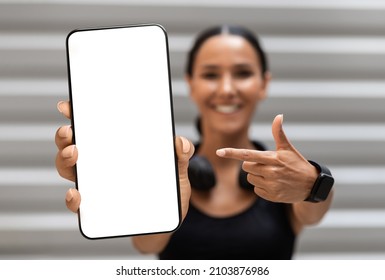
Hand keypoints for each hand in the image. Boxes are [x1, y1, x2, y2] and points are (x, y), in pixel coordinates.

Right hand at [55, 101, 194, 217]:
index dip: (78, 114)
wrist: (165, 224)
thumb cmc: (167, 193)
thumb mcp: (178, 172)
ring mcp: (96, 186)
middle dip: (65, 135)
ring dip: (63, 159)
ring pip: (68, 169)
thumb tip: (180, 142)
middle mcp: (101, 165)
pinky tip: (77, 193)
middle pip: (72, 145)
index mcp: (117, 150)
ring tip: (74, 153)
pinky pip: (78, 204)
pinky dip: (72, 199)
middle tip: (71, 130)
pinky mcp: (96, 209)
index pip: (94, 128)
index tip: (69, 105)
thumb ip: (181, 156)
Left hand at [216, 114, 317, 202]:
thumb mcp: (288, 149)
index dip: (232, 153)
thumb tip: (279, 116)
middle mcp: (271, 172)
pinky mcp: (272, 196)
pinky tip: (274, 185)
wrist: (311, 186)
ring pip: (250, 178)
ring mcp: (271, 185)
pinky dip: (262, 187)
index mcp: (273, 158)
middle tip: (266, 165)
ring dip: (257, 176)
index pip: (248, 154)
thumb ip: (279, 133)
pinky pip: (256, 190)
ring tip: (272, 175)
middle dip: (252, 165)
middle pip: (246, 167)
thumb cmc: (297, 164)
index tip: (219, 152)